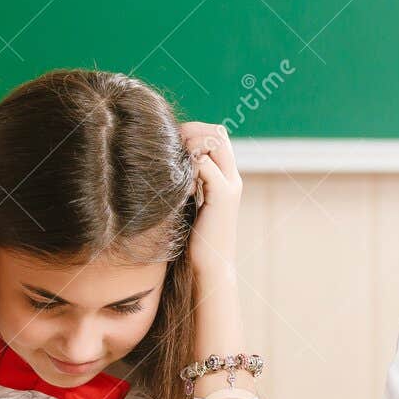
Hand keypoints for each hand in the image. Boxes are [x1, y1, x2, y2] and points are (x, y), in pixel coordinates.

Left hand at [181, 121, 241, 278]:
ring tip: (175, 165)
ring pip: (214, 142)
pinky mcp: (223, 196)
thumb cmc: (195, 239)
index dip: (195, 132)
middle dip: (192, 132)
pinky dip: (187, 168)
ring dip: (190, 146)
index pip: (217, 135)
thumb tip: (165, 165)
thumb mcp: (189, 203)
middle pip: (218, 133)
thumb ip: (186, 182)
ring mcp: (230, 186)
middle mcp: (232, 177)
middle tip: (170, 147)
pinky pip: (205, 165)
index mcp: (226, 177)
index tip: (172, 144)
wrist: (211, 266)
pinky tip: (179, 186)